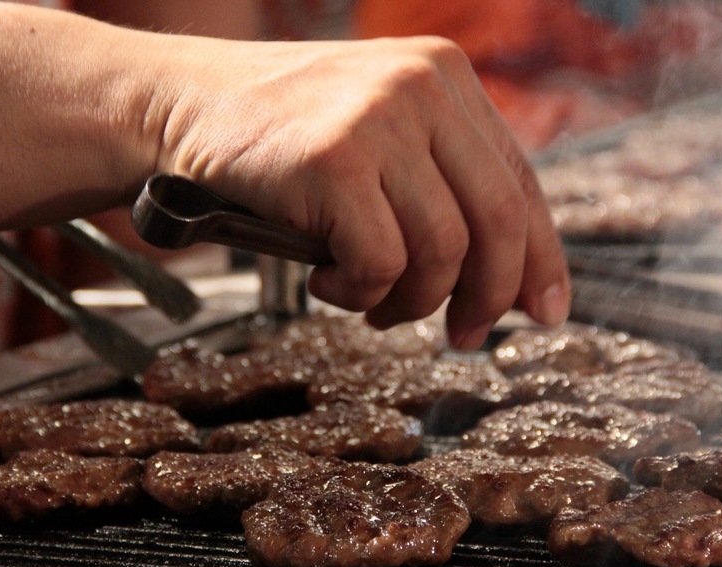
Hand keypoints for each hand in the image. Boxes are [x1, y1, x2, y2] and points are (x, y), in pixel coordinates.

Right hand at [145, 35, 570, 347]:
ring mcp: (378, 119)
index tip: (543, 312)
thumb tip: (506, 278)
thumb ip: (439, 183)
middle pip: (497, 221)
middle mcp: (422, 87)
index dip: (540, 257)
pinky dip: (359, 293)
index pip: (518, 180)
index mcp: (445, 76)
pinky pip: (382, 262)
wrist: (178, 107)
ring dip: (410, 301)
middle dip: (488, 296)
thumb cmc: (279, 139)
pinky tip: (327, 283)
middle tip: (464, 336)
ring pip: (442, 250)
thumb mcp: (377, 136)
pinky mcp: (335, 160)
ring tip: (371, 304)